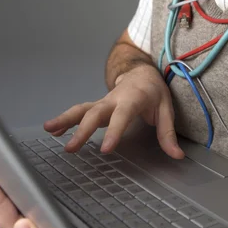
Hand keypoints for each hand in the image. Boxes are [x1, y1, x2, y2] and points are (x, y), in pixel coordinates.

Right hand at [44, 63, 184, 158]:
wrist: (141, 72)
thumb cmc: (154, 91)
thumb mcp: (166, 108)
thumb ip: (168, 133)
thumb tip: (177, 156)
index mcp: (132, 99)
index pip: (122, 115)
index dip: (113, 131)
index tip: (105, 149)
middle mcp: (113, 99)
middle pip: (94, 113)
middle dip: (82, 130)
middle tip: (71, 148)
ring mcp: (102, 102)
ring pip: (81, 109)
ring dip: (65, 120)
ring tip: (49, 130)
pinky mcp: (96, 106)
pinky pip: (79, 112)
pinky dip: (65, 121)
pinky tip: (53, 131)